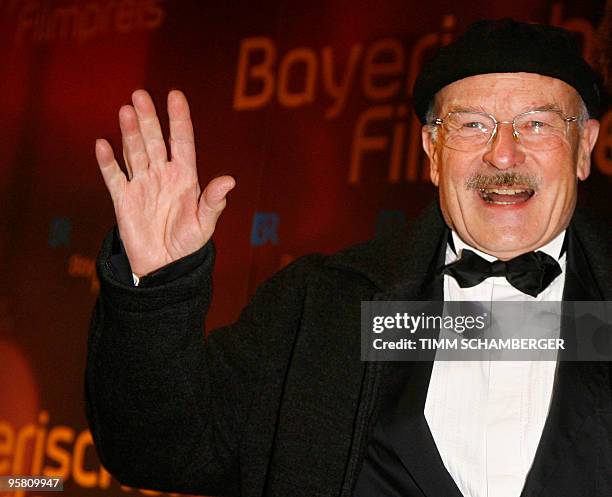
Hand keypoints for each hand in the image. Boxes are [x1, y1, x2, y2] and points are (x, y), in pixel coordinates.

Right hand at [95, 89, 234, 276]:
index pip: (182, 141)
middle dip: (149, 118)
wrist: (163, 266)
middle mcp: (163, 175)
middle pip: (155, 141)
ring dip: (129, 133)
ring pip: (135, 152)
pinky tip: (103, 144)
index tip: (175, 95)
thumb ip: (213, 202)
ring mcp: (142, 184)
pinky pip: (114, 176)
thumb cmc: (187, 244)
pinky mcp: (123, 199)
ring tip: (126, 110)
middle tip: (141, 95)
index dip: (179, 119)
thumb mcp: (204, 225)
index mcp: (185, 177)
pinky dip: (108, 161)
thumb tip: (230, 180)